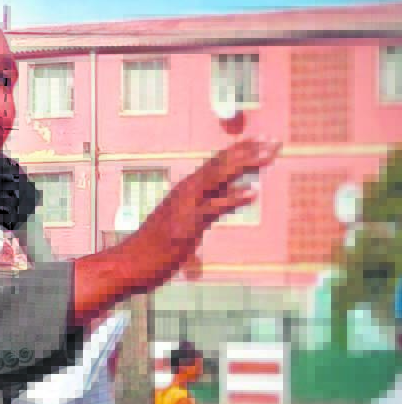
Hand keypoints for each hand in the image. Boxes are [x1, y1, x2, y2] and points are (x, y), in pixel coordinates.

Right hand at [124, 137, 280, 293]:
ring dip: (244, 165)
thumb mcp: (180, 223)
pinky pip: (213, 208)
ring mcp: (185, 207)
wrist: (129, 264)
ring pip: (217, 178)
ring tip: (269, 155)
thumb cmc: (152, 248)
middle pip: (220, 165)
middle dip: (248, 152)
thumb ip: (200, 211)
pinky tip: (254, 192)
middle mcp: (185, 192)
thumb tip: (220, 204)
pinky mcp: (187, 225)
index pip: (215, 163)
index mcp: (184, 190)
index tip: (262, 140)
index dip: (239, 150)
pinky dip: (233, 198)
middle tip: (274, 141)